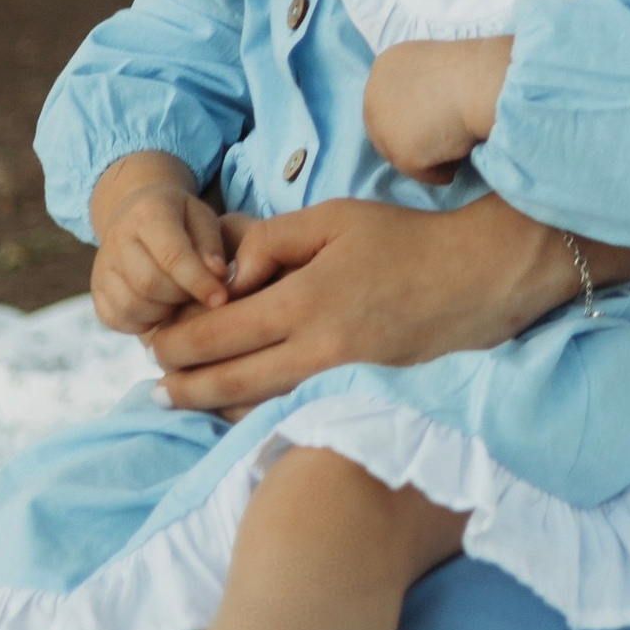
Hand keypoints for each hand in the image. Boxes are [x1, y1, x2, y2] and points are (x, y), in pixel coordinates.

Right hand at [91, 182, 230, 337]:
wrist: (137, 215)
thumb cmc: (180, 219)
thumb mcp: (202, 218)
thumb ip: (211, 245)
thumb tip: (218, 276)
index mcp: (148, 213)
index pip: (171, 254)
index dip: (198, 281)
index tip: (221, 298)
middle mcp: (117, 237)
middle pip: (149, 284)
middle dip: (181, 297)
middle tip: (199, 295)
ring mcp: (102, 266)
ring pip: (132, 305)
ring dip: (163, 312)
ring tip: (180, 299)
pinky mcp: (96, 290)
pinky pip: (117, 319)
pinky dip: (143, 322)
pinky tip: (161, 308)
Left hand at [141, 194, 582, 417]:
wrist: (479, 278)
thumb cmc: (405, 240)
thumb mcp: (335, 218)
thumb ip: (273, 242)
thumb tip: (229, 278)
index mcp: (303, 301)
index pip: (216, 334)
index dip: (174, 343)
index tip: (150, 345)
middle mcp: (316, 349)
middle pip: (228, 381)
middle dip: (182, 386)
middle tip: (153, 389)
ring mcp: (339, 377)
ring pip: (258, 403)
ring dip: (213, 405)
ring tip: (184, 401)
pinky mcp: (358, 390)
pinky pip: (293, 406)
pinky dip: (257, 411)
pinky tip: (240, 407)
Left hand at [362, 34, 512, 181]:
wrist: (479, 83)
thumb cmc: (469, 69)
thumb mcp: (436, 67)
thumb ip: (421, 87)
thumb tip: (426, 112)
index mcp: (385, 67)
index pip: (389, 102)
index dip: (413, 114)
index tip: (436, 121)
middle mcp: (373, 96)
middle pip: (388, 130)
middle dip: (416, 138)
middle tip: (446, 142)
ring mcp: (383, 127)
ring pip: (403, 154)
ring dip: (429, 155)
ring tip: (459, 148)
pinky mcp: (401, 155)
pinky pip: (422, 173)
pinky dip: (441, 171)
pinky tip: (460, 158)